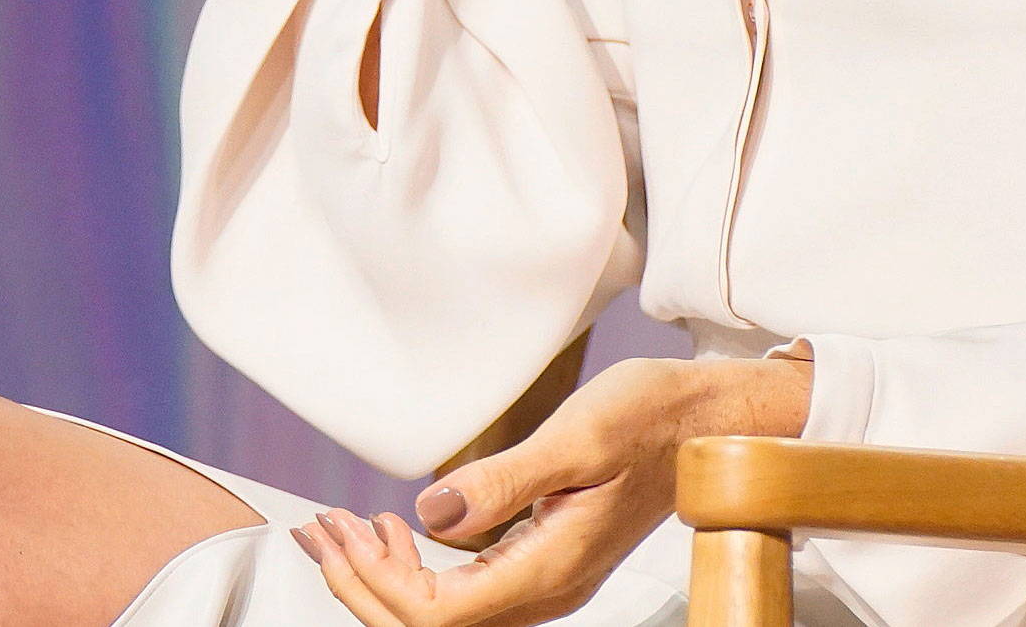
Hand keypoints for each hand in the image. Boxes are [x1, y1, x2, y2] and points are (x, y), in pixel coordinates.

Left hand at [288, 356, 813, 626]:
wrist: (710, 421)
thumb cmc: (651, 418)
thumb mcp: (574, 436)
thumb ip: (502, 482)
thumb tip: (429, 515)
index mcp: (549, 571)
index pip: (437, 613)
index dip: (375, 585)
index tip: (336, 533)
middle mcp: (544, 590)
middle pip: (430, 624)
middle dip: (361, 584)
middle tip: (315, 531)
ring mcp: (544, 580)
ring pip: (442, 610)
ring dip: (381, 576)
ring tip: (337, 529)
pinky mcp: (541, 561)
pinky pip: (463, 588)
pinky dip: (413, 565)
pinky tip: (391, 530)